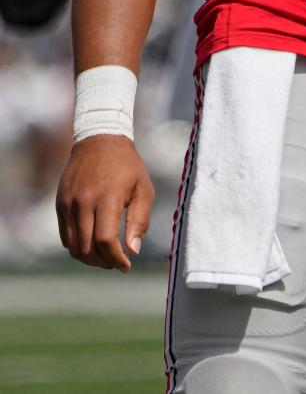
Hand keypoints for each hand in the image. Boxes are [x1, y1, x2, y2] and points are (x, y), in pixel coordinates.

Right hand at [56, 136, 154, 270]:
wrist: (100, 141)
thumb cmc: (127, 167)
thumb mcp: (143, 188)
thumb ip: (140, 220)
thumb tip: (133, 251)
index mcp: (107, 197)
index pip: (105, 240)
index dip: (116, 258)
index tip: (126, 266)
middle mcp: (84, 202)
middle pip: (87, 247)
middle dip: (103, 262)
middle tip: (116, 263)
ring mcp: (69, 203)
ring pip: (73, 246)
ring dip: (89, 258)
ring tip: (105, 256)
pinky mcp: (60, 203)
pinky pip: (65, 235)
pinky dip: (77, 246)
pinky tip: (92, 244)